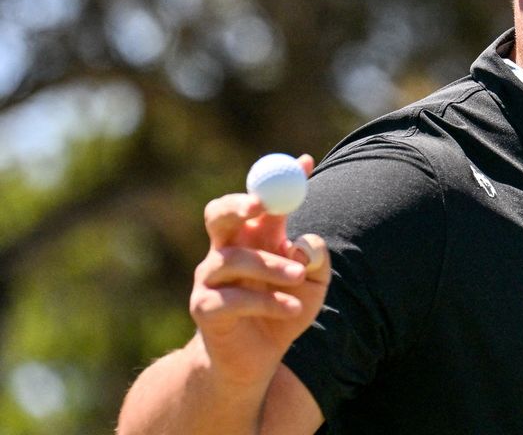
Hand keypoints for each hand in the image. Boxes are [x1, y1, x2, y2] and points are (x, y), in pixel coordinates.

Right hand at [189, 155, 329, 386]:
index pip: (261, 198)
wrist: (256, 361)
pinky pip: (233, 298)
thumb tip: (305, 241)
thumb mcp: (314, 283)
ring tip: (298, 278)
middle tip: (263, 206)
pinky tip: (291, 310)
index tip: (306, 162)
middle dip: (239, 203)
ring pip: (233, 257)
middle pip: (220, 213)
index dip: (281, 179)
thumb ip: (317, 259)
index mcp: (253, 238)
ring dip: (271, 265)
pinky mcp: (205, 309)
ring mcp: (210, 279)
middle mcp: (226, 251)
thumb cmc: (284, 312)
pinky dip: (268, 301)